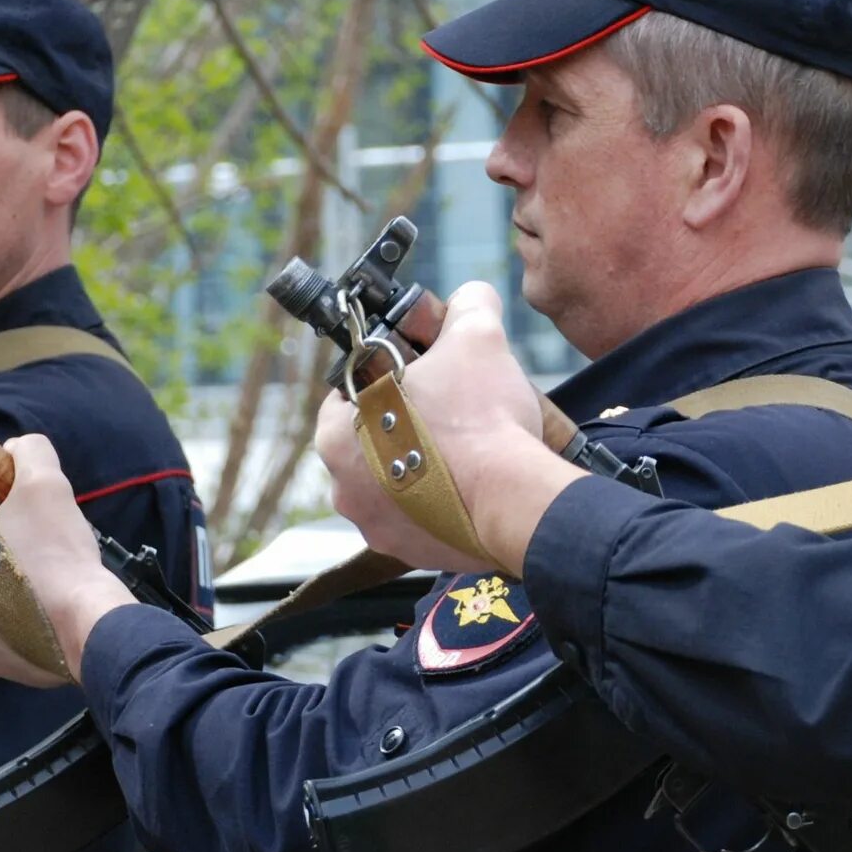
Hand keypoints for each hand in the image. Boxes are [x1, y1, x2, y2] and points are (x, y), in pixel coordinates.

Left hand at [314, 283, 578, 572]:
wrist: (516, 500)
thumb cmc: (480, 421)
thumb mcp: (476, 337)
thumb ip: (467, 307)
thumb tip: (471, 297)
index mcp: (335, 435)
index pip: (346, 392)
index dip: (384, 376)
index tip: (417, 373)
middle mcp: (343, 489)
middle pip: (370, 441)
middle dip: (405, 424)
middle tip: (448, 408)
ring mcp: (376, 528)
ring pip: (394, 485)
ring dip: (421, 467)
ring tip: (465, 449)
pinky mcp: (412, 554)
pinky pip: (421, 520)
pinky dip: (441, 503)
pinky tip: (472, 484)